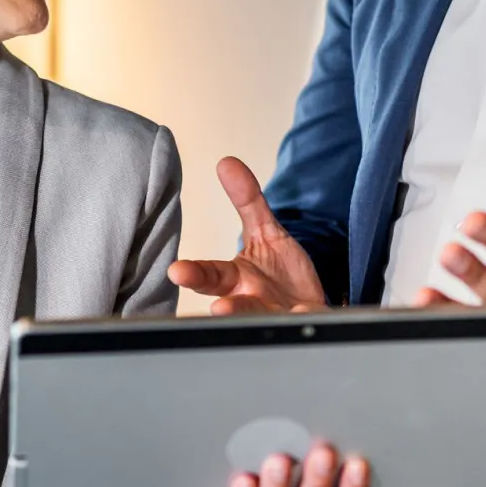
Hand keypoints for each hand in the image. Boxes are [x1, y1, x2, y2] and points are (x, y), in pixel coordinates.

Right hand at [168, 157, 328, 314]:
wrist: (309, 308)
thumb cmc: (280, 276)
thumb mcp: (265, 231)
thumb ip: (248, 201)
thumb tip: (226, 163)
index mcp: (236, 279)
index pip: (211, 275)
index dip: (194, 274)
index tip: (176, 271)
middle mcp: (251, 301)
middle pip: (234, 307)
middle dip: (227, 309)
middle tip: (217, 309)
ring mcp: (276, 316)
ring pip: (265, 319)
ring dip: (259, 316)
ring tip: (249, 314)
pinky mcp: (302, 324)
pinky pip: (304, 321)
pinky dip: (303, 315)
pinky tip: (302, 310)